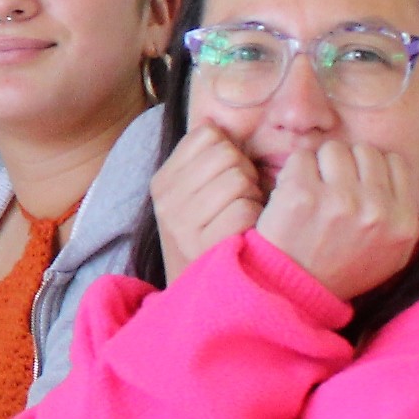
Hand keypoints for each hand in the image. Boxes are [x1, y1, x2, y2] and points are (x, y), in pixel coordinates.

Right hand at [149, 122, 265, 283]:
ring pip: (238, 179)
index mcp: (163, 180)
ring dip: (253, 198)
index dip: (230, 151)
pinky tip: (247, 234)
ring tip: (243, 217)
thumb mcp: (192, 198)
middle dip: (245, 174)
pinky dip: (255, 220)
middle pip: (228, 154)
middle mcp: (166, 198)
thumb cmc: (209, 239)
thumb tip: (216, 120)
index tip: (227, 177)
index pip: (209, 135)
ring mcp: (181, 222)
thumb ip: (203, 161)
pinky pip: (244, 209)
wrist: (202, 299)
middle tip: (241, 200)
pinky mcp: (204, 243)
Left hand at [254, 138, 418, 301]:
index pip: (396, 162)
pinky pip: (302, 157)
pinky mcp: (302, 194)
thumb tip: (416, 186)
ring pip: (334, 149)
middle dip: (348, 164)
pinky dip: (295, 171)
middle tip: (334, 187)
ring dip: (321, 164)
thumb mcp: (395, 254)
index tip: (358, 184)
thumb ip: (414, 218)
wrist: (296, 290)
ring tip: (316, 189)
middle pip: (366, 151)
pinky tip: (295, 193)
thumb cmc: (345, 269)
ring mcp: (339, 200)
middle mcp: (376, 209)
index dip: (374, 168)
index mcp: (403, 222)